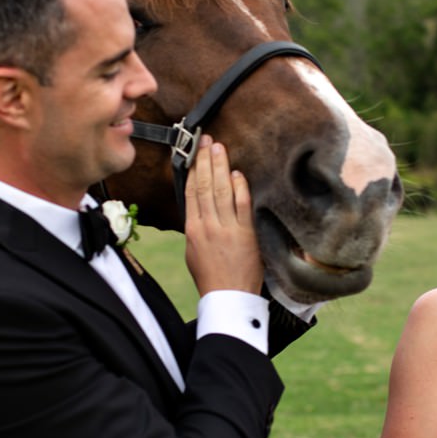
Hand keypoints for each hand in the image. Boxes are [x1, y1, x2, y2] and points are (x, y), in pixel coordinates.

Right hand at [183, 135, 262, 295]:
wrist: (228, 297)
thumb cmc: (211, 277)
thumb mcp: (194, 251)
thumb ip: (197, 227)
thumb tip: (199, 208)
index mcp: (193, 229)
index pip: (191, 192)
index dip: (193, 170)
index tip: (193, 153)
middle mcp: (208, 226)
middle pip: (205, 186)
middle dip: (205, 161)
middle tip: (206, 141)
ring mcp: (227, 229)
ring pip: (222, 191)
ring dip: (220, 167)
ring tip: (219, 148)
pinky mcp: (245, 234)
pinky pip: (242, 205)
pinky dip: (240, 187)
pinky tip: (238, 173)